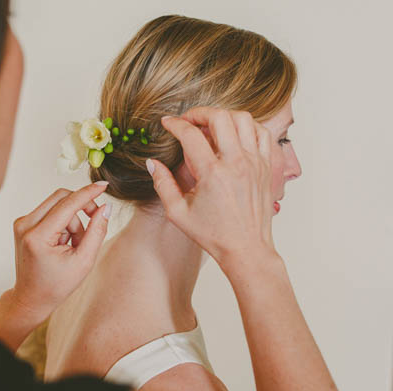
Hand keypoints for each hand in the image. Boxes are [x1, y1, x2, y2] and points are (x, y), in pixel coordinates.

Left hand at [11, 182, 111, 323]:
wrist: (31, 297)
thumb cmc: (56, 285)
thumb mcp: (84, 261)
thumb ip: (97, 231)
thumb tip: (105, 207)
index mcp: (38, 236)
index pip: (67, 204)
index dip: (88, 193)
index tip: (103, 185)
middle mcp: (25, 225)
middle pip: (61, 197)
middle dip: (81, 208)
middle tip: (93, 223)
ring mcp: (22, 223)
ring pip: (57, 204)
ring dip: (72, 220)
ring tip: (73, 245)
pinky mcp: (24, 223)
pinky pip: (50, 211)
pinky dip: (62, 223)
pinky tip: (62, 242)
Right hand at [147, 107, 276, 269]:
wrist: (246, 249)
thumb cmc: (213, 234)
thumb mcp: (177, 213)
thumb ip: (162, 184)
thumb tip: (152, 163)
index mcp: (212, 174)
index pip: (191, 135)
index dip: (175, 124)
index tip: (167, 123)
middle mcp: (236, 164)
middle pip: (220, 117)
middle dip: (200, 113)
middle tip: (188, 120)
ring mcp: (255, 163)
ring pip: (243, 119)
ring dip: (224, 116)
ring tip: (211, 125)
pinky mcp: (266, 167)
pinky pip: (262, 133)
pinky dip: (247, 126)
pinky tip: (234, 134)